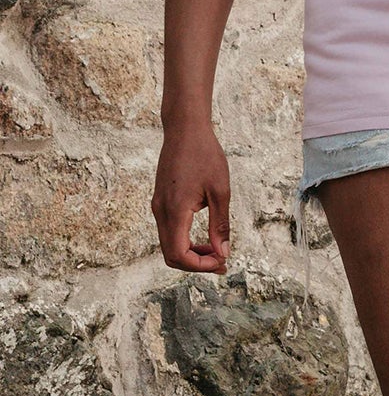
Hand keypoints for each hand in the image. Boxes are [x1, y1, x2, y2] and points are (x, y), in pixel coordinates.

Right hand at [151, 119, 231, 271]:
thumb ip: (220, 225)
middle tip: (222, 263)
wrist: (184, 129)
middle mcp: (160, 212)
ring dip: (191, 254)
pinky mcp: (160, 201)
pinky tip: (205, 238)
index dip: (201, 266)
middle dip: (196, 264)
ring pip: (169, 245)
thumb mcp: (220, 191)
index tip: (222, 261)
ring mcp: (158, 206)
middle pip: (171, 255)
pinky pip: (169, 232)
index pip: (179, 255)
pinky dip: (185, 242)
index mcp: (175, 211)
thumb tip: (223, 252)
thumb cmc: (205, 155)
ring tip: (217, 252)